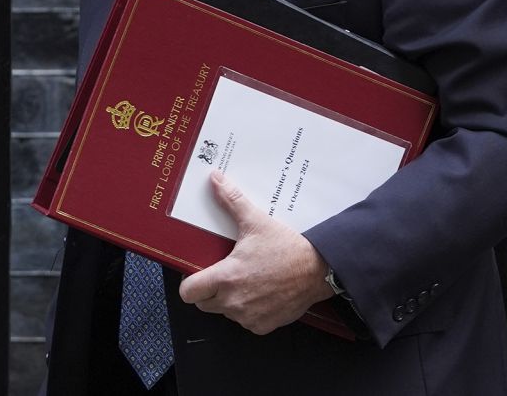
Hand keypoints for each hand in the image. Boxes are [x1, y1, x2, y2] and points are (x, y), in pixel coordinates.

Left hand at [178, 170, 334, 334]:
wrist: (318, 270)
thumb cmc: (287, 248)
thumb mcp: (256, 222)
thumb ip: (231, 201)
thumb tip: (215, 179)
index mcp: (226, 277)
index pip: (188, 292)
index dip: (190, 282)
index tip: (198, 273)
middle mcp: (233, 302)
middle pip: (204, 303)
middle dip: (210, 290)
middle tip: (224, 273)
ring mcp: (248, 317)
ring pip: (225, 312)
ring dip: (230, 300)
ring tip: (246, 280)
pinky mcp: (262, 326)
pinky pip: (245, 321)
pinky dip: (249, 310)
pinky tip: (260, 292)